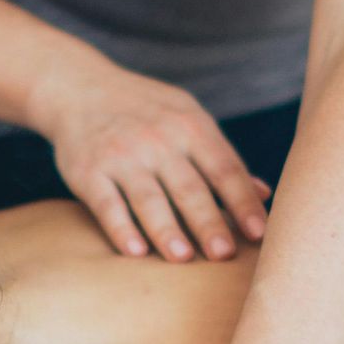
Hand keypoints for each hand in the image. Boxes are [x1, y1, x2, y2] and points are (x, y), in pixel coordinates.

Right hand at [36, 63, 270, 262]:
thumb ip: (223, 157)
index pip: (223, 168)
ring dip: (166, 229)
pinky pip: (106, 204)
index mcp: (190, 127)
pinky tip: (135, 251)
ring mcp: (121, 155)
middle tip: (224, 254)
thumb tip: (265, 194)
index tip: (260, 233)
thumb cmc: (146, 111)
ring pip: (148, 198)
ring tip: (183, 257)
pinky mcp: (88, 171)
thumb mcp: (188, 119)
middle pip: (188, 187)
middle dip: (208, 221)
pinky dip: (120, 228)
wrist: (79, 87)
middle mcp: (158, 140)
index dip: (242, 201)